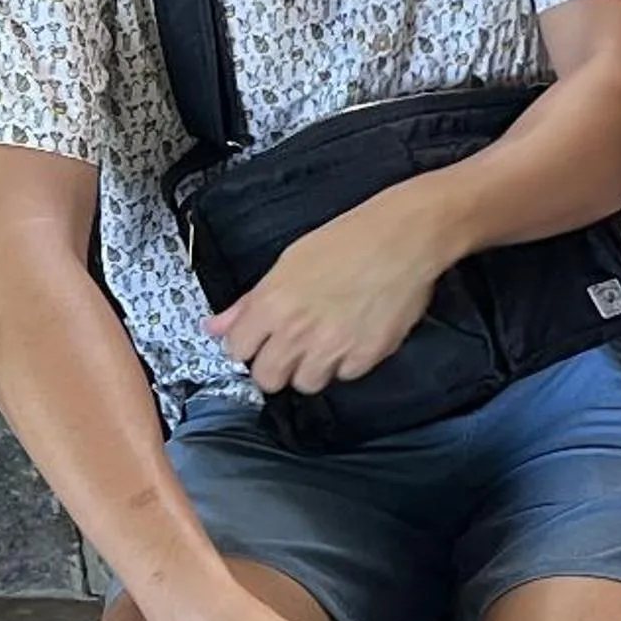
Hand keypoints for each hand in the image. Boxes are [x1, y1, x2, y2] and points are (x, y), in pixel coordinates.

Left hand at [209, 184, 447, 395]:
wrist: (405, 237)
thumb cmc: (348, 240)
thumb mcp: (289, 262)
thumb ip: (251, 301)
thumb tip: (216, 326)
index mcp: (272, 304)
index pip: (237, 351)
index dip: (250, 344)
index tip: (262, 339)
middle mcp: (297, 331)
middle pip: (268, 378)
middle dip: (277, 365)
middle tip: (295, 346)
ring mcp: (333, 347)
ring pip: (307, 383)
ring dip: (314, 367)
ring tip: (329, 341)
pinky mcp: (367, 355)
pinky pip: (347, 375)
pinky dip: (350, 361)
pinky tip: (357, 336)